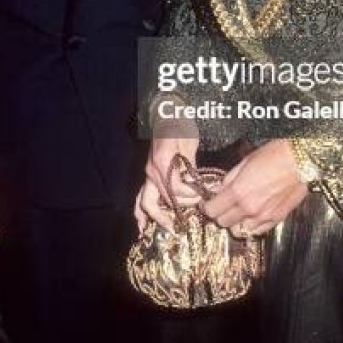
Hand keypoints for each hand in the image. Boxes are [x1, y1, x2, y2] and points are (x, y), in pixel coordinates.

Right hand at [134, 115, 199, 233]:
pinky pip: (141, 196)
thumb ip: (189, 165)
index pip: (175, 189)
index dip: (189, 195)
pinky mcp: (149, 175)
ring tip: (168, 229)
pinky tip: (142, 225)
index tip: (201, 194)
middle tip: (195, 209)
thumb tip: (194, 184)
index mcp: (162, 162)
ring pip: (147, 202)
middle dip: (180, 208)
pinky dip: (140, 211)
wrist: (167, 114)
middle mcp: (151, 171)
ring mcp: (148, 174)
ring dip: (157, 217)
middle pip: (164, 199)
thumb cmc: (180, 125)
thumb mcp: (189, 142)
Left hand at [200, 140, 306, 235]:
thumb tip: (218, 189)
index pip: (212, 211)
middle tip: (222, 205)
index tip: (207, 202)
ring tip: (239, 211)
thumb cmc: (273, 155)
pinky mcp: (276, 219)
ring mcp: (263, 217)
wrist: (299, 160)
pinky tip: (253, 215)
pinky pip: (257, 232)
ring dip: (235, 222)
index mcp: (238, 192)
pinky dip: (251, 226)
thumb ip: (229, 179)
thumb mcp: (244, 162)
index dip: (207, 206)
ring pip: (239, 231)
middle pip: (223, 223)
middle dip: (219, 214)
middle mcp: (248, 208)